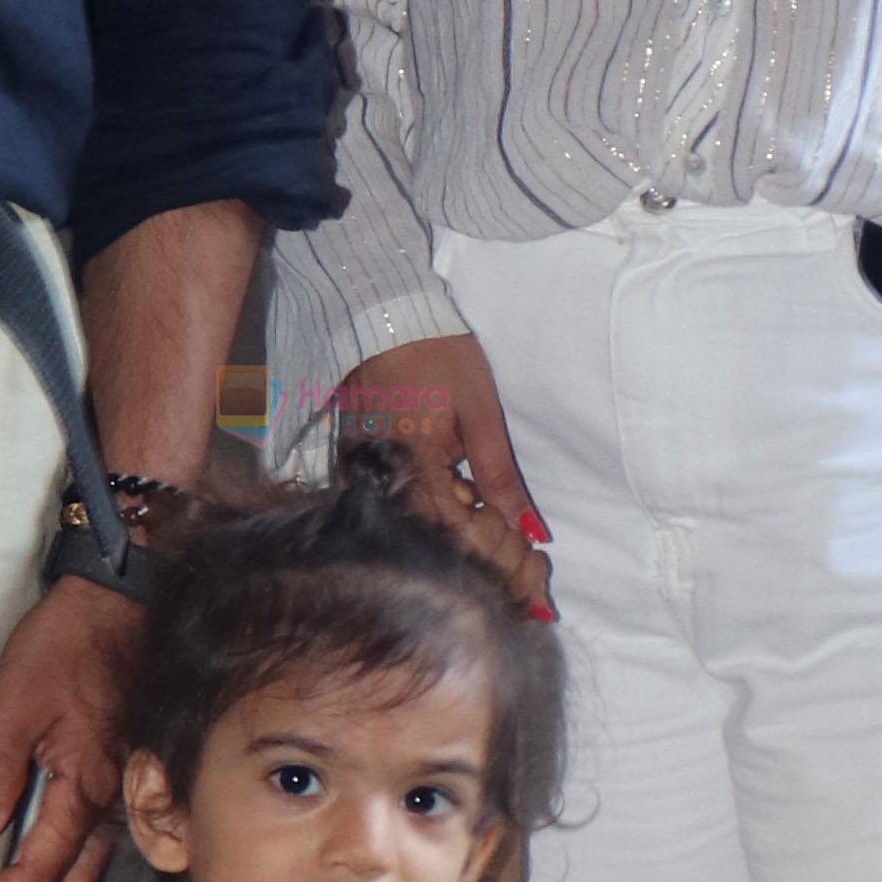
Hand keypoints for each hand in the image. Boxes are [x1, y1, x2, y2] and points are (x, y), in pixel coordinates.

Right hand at [332, 332, 553, 608]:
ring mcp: (360, 470)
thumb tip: (531, 531)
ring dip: (442, 531)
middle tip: (505, 550)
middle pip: (427, 536)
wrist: (384, 315)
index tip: (522, 566)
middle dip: (468, 549)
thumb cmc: (441, 357)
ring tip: (475, 521)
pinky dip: (418, 507)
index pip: (455, 534)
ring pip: (406, 522)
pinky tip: (441, 500)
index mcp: (417, 465)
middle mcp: (381, 477)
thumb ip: (501, 476)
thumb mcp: (482, 413)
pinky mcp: (351, 460)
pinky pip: (387, 499)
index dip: (491, 553)